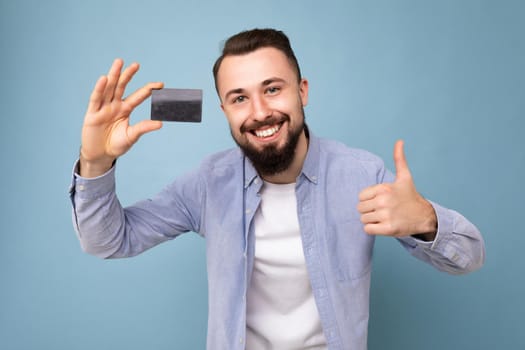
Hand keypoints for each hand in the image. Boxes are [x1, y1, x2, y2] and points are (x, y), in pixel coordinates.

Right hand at [79, 58, 163, 176]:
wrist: (100, 155)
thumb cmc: (116, 145)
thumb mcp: (132, 136)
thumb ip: (143, 128)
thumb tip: (160, 123)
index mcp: (125, 109)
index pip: (138, 96)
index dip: (147, 90)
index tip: (160, 84)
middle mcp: (114, 105)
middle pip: (122, 87)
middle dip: (128, 75)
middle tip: (136, 65)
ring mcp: (103, 108)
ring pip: (109, 88)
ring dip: (114, 75)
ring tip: (119, 62)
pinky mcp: (92, 114)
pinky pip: (96, 99)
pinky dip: (99, 89)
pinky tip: (104, 79)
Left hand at [357, 140, 436, 239]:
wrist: (424, 216)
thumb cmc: (410, 196)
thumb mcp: (404, 177)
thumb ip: (399, 159)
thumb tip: (399, 141)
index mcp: (383, 188)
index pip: (360, 196)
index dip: (368, 199)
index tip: (380, 200)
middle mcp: (383, 201)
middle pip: (360, 209)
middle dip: (368, 210)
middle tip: (382, 210)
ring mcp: (386, 215)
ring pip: (363, 219)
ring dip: (371, 220)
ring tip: (384, 217)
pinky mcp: (388, 229)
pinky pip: (368, 230)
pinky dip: (373, 229)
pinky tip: (383, 225)